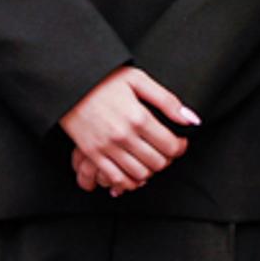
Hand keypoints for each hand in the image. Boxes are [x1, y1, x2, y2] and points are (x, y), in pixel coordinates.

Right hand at [61, 66, 198, 194]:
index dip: (180, 147)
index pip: (170, 146)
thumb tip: (191, 120)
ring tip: (149, 160)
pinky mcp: (92, 154)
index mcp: (138, 117)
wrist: (68, 82)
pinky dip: (129, 181)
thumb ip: (167, 101)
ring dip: (149, 171)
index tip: (179, 143)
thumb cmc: (104, 79)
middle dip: (166, 159)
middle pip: (157, 162)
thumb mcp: (138, 80)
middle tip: (164, 151)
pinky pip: (115, 178)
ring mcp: (106, 147)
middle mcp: (123, 135)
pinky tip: (133, 173)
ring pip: (139, 174)